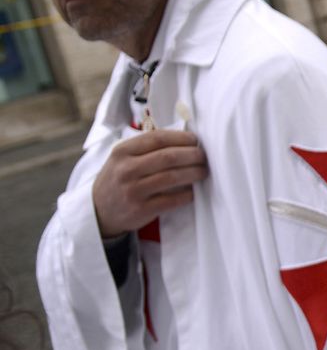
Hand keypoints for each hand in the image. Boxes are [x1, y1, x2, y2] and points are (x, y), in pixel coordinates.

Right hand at [93, 130, 207, 238]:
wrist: (99, 211)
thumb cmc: (119, 179)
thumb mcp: (123, 158)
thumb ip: (148, 148)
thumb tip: (186, 140)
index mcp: (122, 152)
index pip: (158, 138)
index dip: (181, 138)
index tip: (195, 140)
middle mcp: (126, 170)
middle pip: (168, 157)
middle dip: (192, 155)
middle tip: (204, 156)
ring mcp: (133, 191)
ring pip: (172, 177)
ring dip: (194, 173)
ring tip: (203, 171)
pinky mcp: (141, 210)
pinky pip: (172, 200)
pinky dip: (187, 194)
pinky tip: (193, 191)